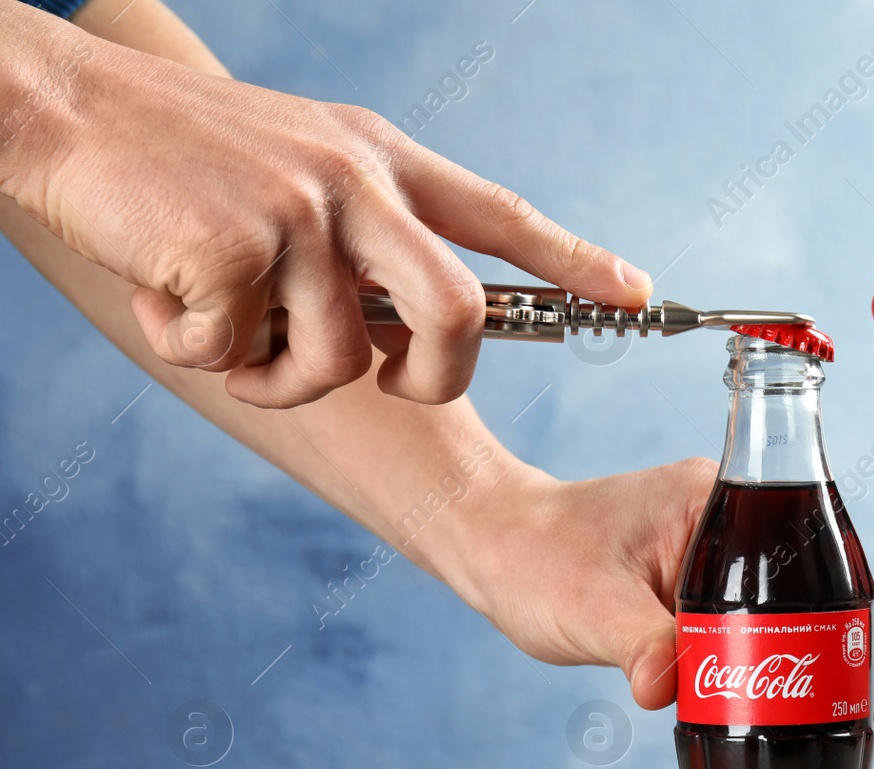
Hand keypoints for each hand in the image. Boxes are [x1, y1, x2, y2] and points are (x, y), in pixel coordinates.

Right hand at [0, 8, 649, 407]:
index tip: (638, 292)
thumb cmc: (180, 150)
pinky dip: (198, 349)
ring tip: (224, 325)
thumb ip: (363, 232)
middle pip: (457, 317)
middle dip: (434, 379)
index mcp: (381, 160)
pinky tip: (167, 294)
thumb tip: (401, 337)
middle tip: (389, 383)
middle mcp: (357, 184)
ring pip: (342, 362)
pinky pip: (243, 358)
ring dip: (277, 375)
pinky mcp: (236, 250)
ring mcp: (300, 214)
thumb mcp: (297, 163)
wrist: (64, 108)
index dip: (575, 259)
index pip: (501, 214)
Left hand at [450, 458, 873, 756]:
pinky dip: (774, 662)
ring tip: (860, 725)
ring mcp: (711, 550)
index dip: (844, 614)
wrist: (492, 545)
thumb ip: (636, 643)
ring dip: (816, 662)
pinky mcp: (693, 582)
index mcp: (711, 500)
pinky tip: (796, 708)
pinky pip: (750, 621)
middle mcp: (722, 518)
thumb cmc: (534, 557)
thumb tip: (665, 688)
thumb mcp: (587, 605)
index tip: (869, 666)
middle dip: (845, 653)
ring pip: (784, 610)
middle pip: (808, 588)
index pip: (803, 555)